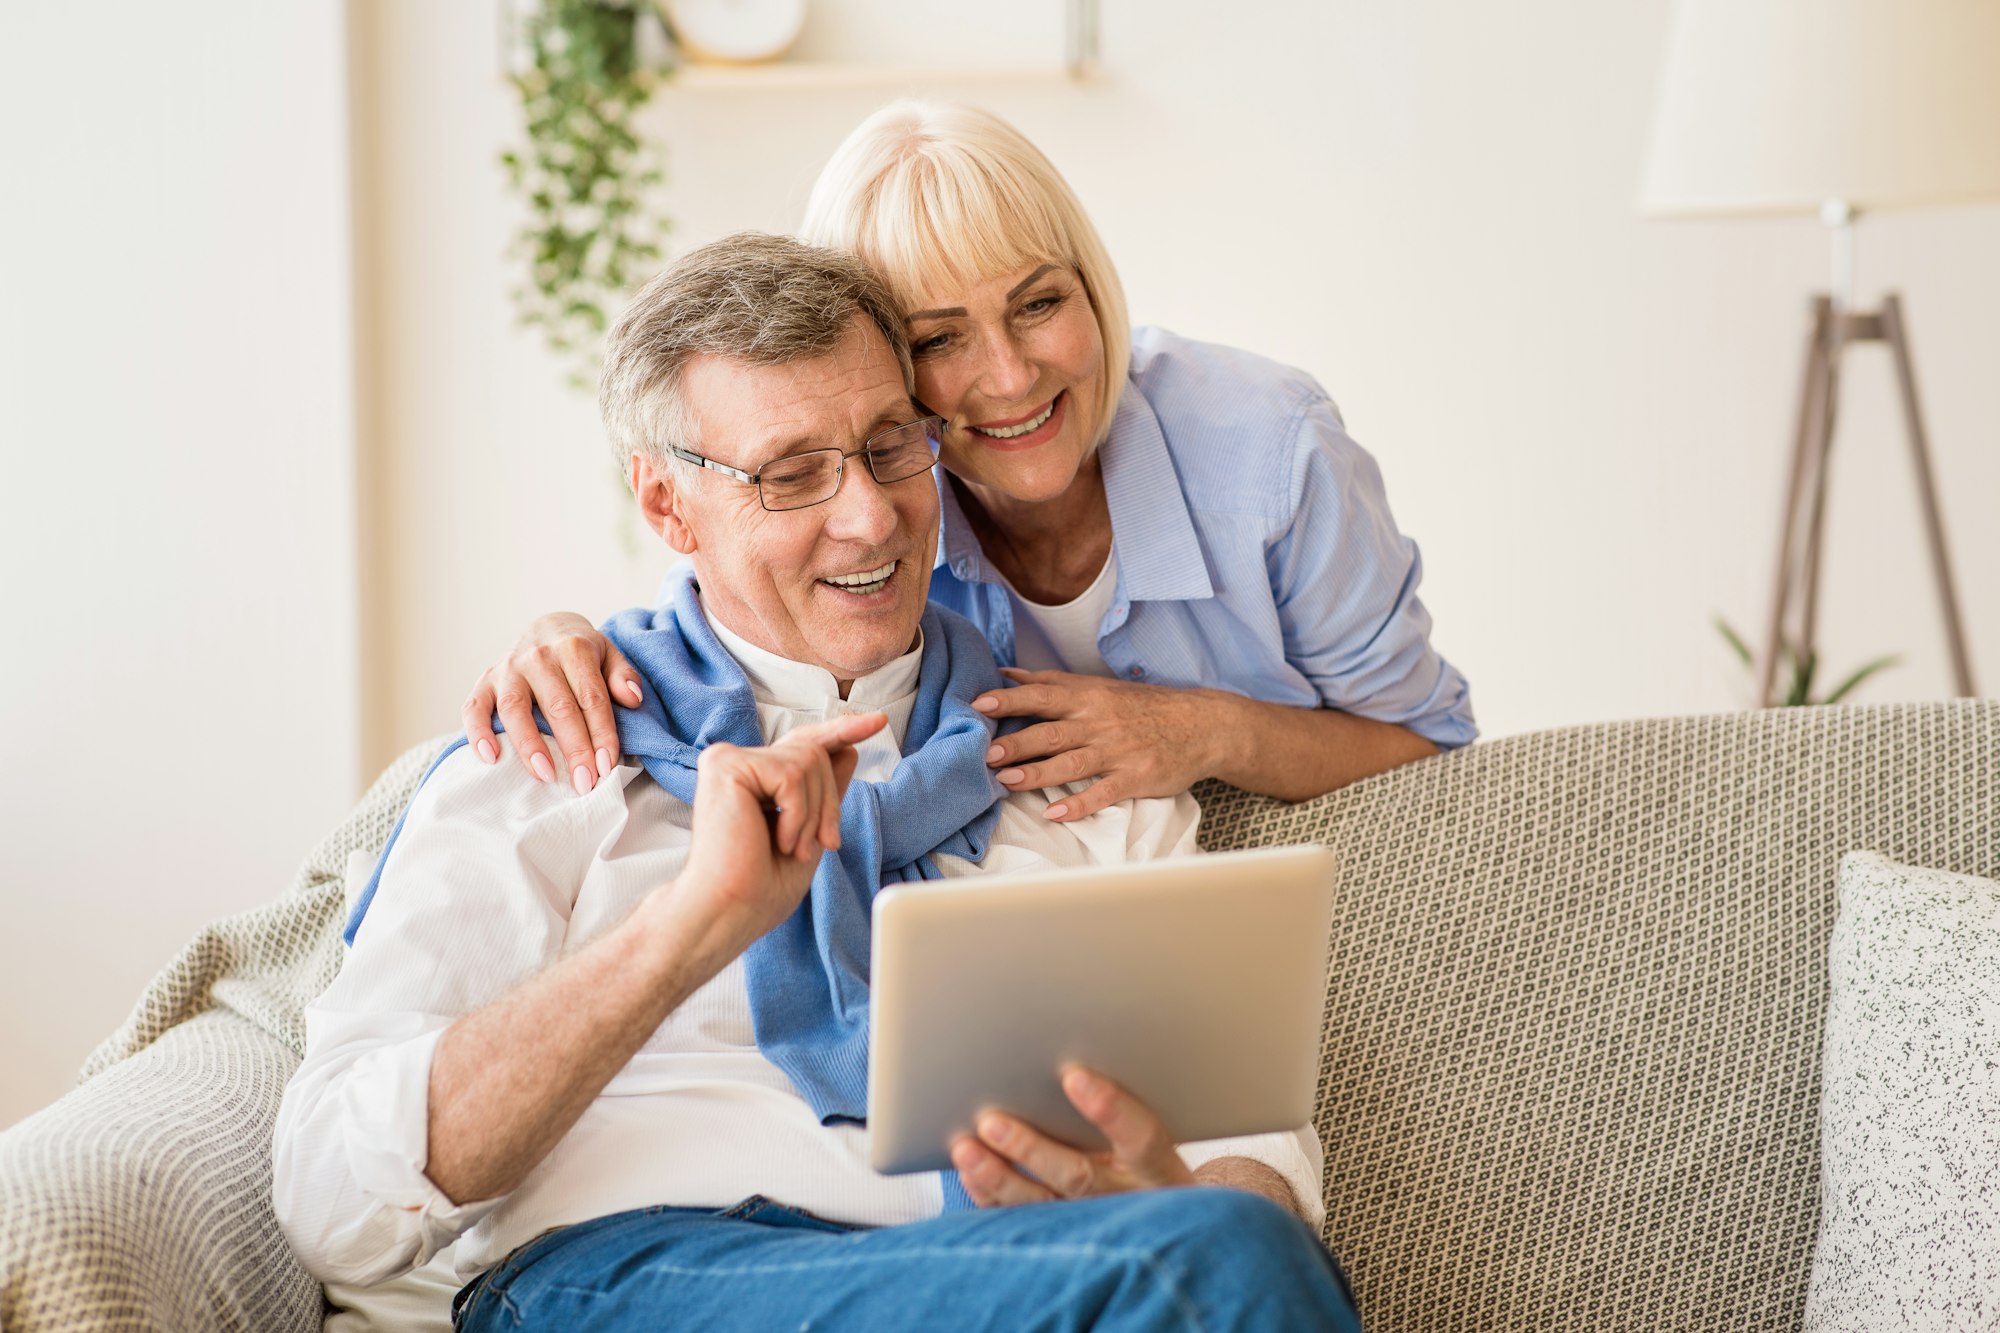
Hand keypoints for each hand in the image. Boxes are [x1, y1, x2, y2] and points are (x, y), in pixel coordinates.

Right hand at [462, 612, 644, 794]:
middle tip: (584, 782)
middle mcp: (538, 657)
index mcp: (573, 649)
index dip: (600, 733)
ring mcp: (507, 669)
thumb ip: (623, 675)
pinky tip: (491, 757)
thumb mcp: (610, 654)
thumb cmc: (582, 652)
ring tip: (545, 775)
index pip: (591, 697)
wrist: (547, 629)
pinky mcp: (485, 681)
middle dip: (573, 748)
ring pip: (514, 708)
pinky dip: (478, 732)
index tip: (607, 765)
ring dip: (529, 745)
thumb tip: (633, 698)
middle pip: (557, 706)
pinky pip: (474, 707)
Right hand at [674, 712, 886, 952]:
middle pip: (814, 753)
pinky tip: (779, 841)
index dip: (842, 732)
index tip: (878, 722)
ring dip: (814, 814)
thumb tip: (848, 749)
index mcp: (753, 777)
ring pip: (808, 761)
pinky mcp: (725, 764)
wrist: (730, 910)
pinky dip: (798, 814)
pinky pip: (791, 775)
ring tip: (793, 849)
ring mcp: (727, 759)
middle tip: (821, 846)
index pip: (804, 745)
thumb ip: (824, 791)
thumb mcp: (809, 831)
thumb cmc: (761, 885)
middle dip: (829, 803)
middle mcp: (736, 761)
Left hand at [949, 1066, 1195, 1206]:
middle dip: (1031, 1150)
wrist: (1160, 1218)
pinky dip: (993, 1198)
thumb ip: (1118, 1108)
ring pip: (1044, 1206)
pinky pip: (1024, 1224)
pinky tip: (971, 1174)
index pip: (1143, 1137)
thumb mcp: (1148, 1130)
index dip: (1111, 1108)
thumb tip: (1066, 1068)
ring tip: (967, 1149)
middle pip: (1079, 1177)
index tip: (1073, 1075)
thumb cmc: (1144, 1158)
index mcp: (1158, 1166)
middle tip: (992, 1122)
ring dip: (1000, 1178)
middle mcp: (1127, 1199)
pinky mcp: (1065, 1237)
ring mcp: (1095, 1224)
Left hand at [972, 669, 1229, 820]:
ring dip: (1037, 772)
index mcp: (1088, 697)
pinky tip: (1054, 813)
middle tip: (984, 752)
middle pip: (1051, 732)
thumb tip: (1007, 674)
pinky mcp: (1135, 778)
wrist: (1202, 725)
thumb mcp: (1099, 686)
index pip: (1042, 695)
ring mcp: (1117, 751)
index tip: (978, 704)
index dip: (1009, 700)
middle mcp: (1099, 722)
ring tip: (1005, 781)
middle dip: (1016, 742)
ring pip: (1071, 763)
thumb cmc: (1143, 706)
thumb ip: (1051, 683)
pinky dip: (1078, 804)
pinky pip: (1102, 793)